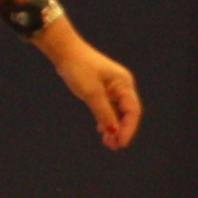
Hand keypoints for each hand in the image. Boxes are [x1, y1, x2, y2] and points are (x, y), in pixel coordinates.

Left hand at [40, 22, 141, 149]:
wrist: (65, 51)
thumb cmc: (79, 68)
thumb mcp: (91, 93)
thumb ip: (103, 113)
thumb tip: (113, 132)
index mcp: (124, 84)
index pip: (132, 111)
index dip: (128, 129)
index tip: (121, 144)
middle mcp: (122, 86)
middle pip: (127, 113)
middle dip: (121, 131)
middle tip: (112, 147)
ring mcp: (113, 87)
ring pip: (117, 112)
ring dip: (113, 127)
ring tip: (107, 143)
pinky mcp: (103, 89)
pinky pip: (109, 108)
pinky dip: (106, 120)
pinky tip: (100, 130)